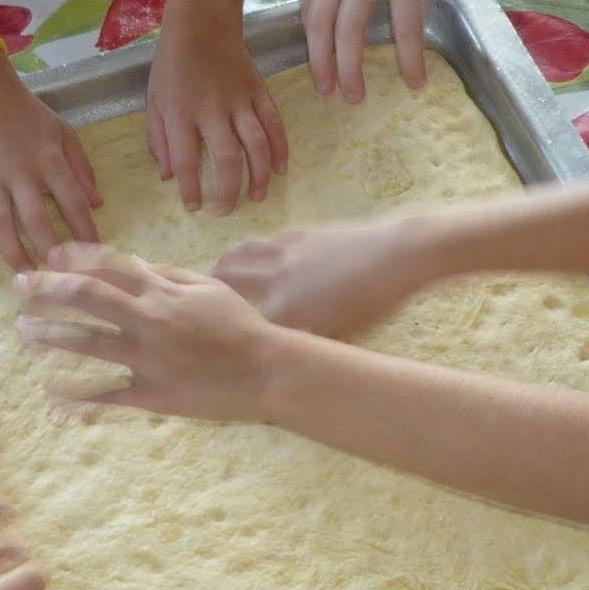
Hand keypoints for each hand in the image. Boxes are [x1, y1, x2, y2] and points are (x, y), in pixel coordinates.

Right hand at [0, 61, 101, 268]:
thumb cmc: (27, 113)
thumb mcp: (63, 132)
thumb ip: (81, 168)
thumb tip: (96, 204)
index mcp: (48, 159)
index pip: (72, 201)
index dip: (85, 229)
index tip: (95, 255)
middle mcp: (19, 172)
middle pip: (35, 219)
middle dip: (49, 250)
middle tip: (60, 275)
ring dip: (13, 251)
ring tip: (27, 272)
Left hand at [16, 242, 282, 422]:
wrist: (268, 371)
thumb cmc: (242, 327)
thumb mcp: (208, 288)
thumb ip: (167, 275)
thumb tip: (133, 264)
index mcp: (161, 292)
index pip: (108, 267)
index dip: (73, 260)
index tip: (48, 257)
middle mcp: (148, 320)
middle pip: (86, 298)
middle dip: (47, 290)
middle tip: (19, 287)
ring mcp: (147, 359)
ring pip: (86, 344)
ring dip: (49, 337)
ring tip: (23, 334)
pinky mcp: (152, 395)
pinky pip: (105, 394)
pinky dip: (75, 394)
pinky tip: (50, 391)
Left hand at [147, 12, 288, 214]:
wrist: (202, 23)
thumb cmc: (173, 66)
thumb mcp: (154, 101)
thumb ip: (159, 139)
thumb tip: (168, 177)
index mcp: (181, 113)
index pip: (187, 161)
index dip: (191, 189)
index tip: (194, 208)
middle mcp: (212, 109)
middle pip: (228, 159)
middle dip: (229, 191)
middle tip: (226, 211)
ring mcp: (240, 100)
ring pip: (257, 144)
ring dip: (259, 176)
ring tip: (257, 198)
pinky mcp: (259, 91)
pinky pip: (274, 124)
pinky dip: (280, 149)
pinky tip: (279, 170)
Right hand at [214, 221, 420, 338]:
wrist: (395, 255)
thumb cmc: (371, 303)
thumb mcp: (337, 336)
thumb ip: (302, 342)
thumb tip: (276, 354)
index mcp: (281, 311)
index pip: (236, 323)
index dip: (214, 327)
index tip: (199, 335)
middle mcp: (273, 280)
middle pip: (224, 280)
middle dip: (203, 288)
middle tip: (193, 295)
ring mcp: (284, 253)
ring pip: (239, 255)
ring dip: (222, 264)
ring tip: (213, 271)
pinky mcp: (299, 235)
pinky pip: (264, 241)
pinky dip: (251, 249)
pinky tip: (253, 253)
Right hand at [304, 0, 429, 99]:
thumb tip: (398, 11)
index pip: (406, 22)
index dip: (410, 58)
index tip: (414, 86)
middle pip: (350, 31)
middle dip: (350, 71)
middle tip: (354, 99)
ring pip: (320, 21)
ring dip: (321, 59)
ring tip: (325, 87)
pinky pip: (309, 0)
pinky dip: (310, 30)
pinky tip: (313, 48)